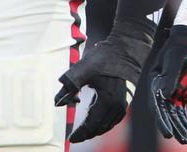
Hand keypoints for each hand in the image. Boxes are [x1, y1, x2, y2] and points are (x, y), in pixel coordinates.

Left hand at [54, 17, 153, 142]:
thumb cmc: (107, 56)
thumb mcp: (85, 68)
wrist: (129, 46)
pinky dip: (105, 121)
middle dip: (87, 133)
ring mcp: (124, 103)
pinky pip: (114, 117)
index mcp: (108, 101)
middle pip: (100, 127)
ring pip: (108, 124)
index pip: (91, 124)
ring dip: (96, 128)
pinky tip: (97, 116)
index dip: (80, 133)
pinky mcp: (127, 98)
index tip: (71, 138)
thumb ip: (70, 84)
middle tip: (76, 137)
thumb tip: (57, 102)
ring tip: (85, 129)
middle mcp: (118, 106)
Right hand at [151, 25, 186, 144]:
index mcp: (156, 83)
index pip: (158, 106)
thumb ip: (171, 76)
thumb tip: (168, 94)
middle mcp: (164, 90)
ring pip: (179, 115)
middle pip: (169, 114)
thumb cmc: (180, 46)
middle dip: (177, 128)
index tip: (169, 133)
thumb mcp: (175, 58)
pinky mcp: (186, 94)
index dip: (162, 121)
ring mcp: (175, 93)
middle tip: (184, 141)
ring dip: (185, 128)